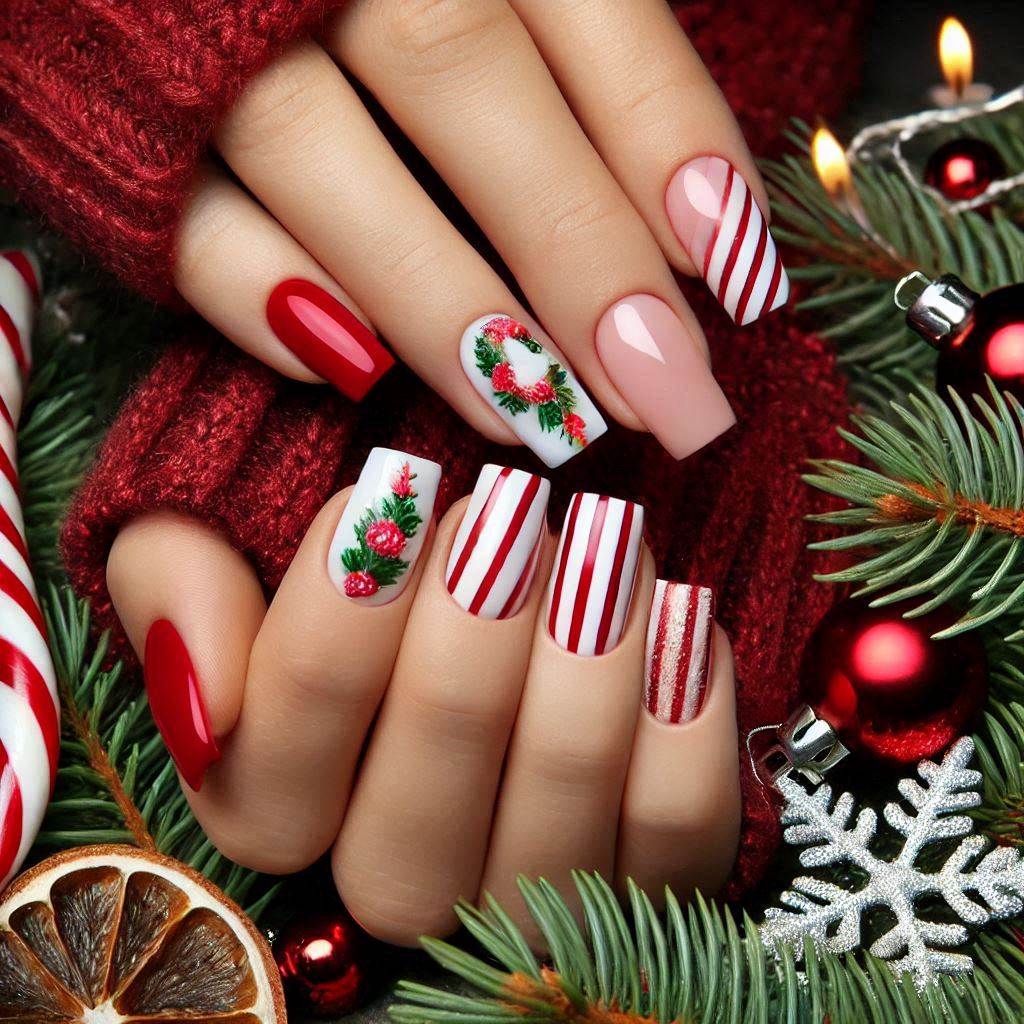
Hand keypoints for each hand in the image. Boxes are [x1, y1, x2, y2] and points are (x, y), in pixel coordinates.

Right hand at [106, 451, 740, 943]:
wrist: (487, 599)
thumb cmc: (361, 571)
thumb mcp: (222, 548)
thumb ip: (175, 594)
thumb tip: (200, 694)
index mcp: (280, 813)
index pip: (282, 752)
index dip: (337, 616)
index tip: (396, 490)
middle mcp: (400, 881)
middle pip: (434, 769)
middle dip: (477, 617)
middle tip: (512, 503)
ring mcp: (526, 895)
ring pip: (562, 793)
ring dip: (588, 645)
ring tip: (606, 538)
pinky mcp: (644, 883)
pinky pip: (676, 820)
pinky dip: (684, 708)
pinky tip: (677, 614)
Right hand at [176, 0, 785, 466]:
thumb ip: (586, 66)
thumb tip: (696, 229)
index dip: (666, 137)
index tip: (736, 276)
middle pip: (456, 73)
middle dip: (574, 250)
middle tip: (667, 395)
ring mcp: (205, 32)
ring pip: (319, 150)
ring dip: (441, 302)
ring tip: (540, 420)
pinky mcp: (115, 125)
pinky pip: (183, 219)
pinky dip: (265, 301)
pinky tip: (354, 373)